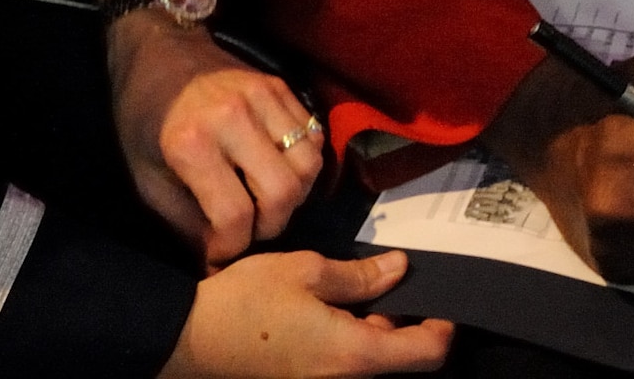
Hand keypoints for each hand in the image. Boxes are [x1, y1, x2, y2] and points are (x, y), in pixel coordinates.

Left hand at [107, 9, 324, 264]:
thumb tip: (216, 264)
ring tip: (267, 200)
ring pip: (308, 165)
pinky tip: (278, 168)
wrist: (158, 50)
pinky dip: (304, 163)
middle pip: (282, 192)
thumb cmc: (143, 118)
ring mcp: (262, 95)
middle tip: (252, 229)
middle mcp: (232, 116)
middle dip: (271, 226)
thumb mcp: (146, 178)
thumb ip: (182, 224)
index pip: (234, 215)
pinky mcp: (280, 85)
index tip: (221, 251)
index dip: (231, 247)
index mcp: (190, 142)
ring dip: (294, 195)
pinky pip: (314, 136)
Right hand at [160, 250, 452, 378]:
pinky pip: (346, 365)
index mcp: (354, 354)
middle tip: (395, 279)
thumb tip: (399, 269)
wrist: (190, 340)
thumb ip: (357, 275)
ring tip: (361, 288)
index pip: (426, 353)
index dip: (443, 326)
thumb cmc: (246, 303)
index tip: (442, 297)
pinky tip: (334, 308)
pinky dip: (353, 339)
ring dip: (377, 329)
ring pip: (373, 362)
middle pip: (400, 359)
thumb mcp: (304, 272)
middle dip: (405, 321)